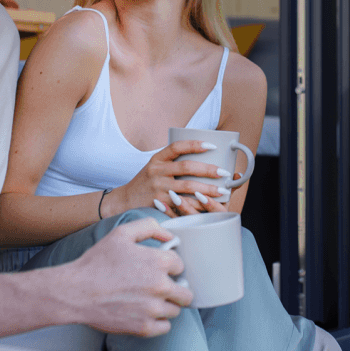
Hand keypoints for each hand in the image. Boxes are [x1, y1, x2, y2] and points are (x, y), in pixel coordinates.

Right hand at [58, 218, 191, 336]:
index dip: (169, 267)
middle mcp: (160, 286)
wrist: (75, 292)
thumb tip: (170, 237)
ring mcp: (153, 309)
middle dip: (175, 289)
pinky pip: (165, 327)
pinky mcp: (144, 327)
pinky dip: (158, 322)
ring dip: (166, 306)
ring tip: (147, 300)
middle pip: (186, 292)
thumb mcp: (121, 234)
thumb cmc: (96, 263)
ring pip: (176, 310)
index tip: (157, 270)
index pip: (181, 266)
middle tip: (158, 288)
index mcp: (158, 261)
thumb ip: (149, 227)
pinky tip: (144, 313)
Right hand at [107, 140, 232, 217]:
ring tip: (223, 191)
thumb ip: (172, 161)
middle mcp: (156, 172)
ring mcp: (158, 189)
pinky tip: (209, 206)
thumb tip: (201, 151)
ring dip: (207, 190)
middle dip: (208, 170)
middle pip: (186, 168)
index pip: (177, 147)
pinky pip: (182, 205)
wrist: (124, 201)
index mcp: (157, 159)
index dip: (194, 144)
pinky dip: (197, 206)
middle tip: (225, 173)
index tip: (212, 145)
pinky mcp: (159, 204)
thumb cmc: (146, 182)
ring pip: (187, 188)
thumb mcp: (154, 166)